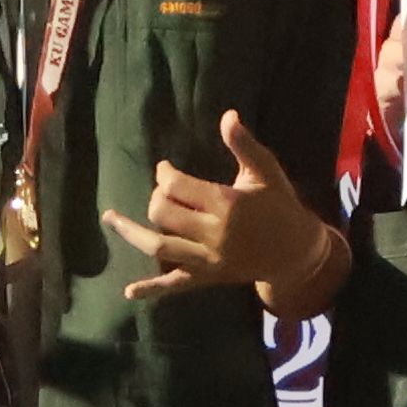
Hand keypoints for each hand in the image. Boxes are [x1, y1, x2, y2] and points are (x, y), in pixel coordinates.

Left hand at [108, 112, 343, 314]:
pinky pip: (175, 286)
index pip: (177, 186)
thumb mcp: (266, 172)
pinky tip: (129, 292)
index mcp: (227, 204)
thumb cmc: (280, 205)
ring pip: (159, 246)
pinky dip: (151, 289)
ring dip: (132, 232)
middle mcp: (213, 234)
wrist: (296, 251)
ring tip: (110, 218)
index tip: (165, 169)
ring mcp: (208, 260)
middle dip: (156, 196)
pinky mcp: (207, 278)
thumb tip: (228, 115)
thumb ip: (244, 145)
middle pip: (163, 213)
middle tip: (163, 190)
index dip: (164, 173)